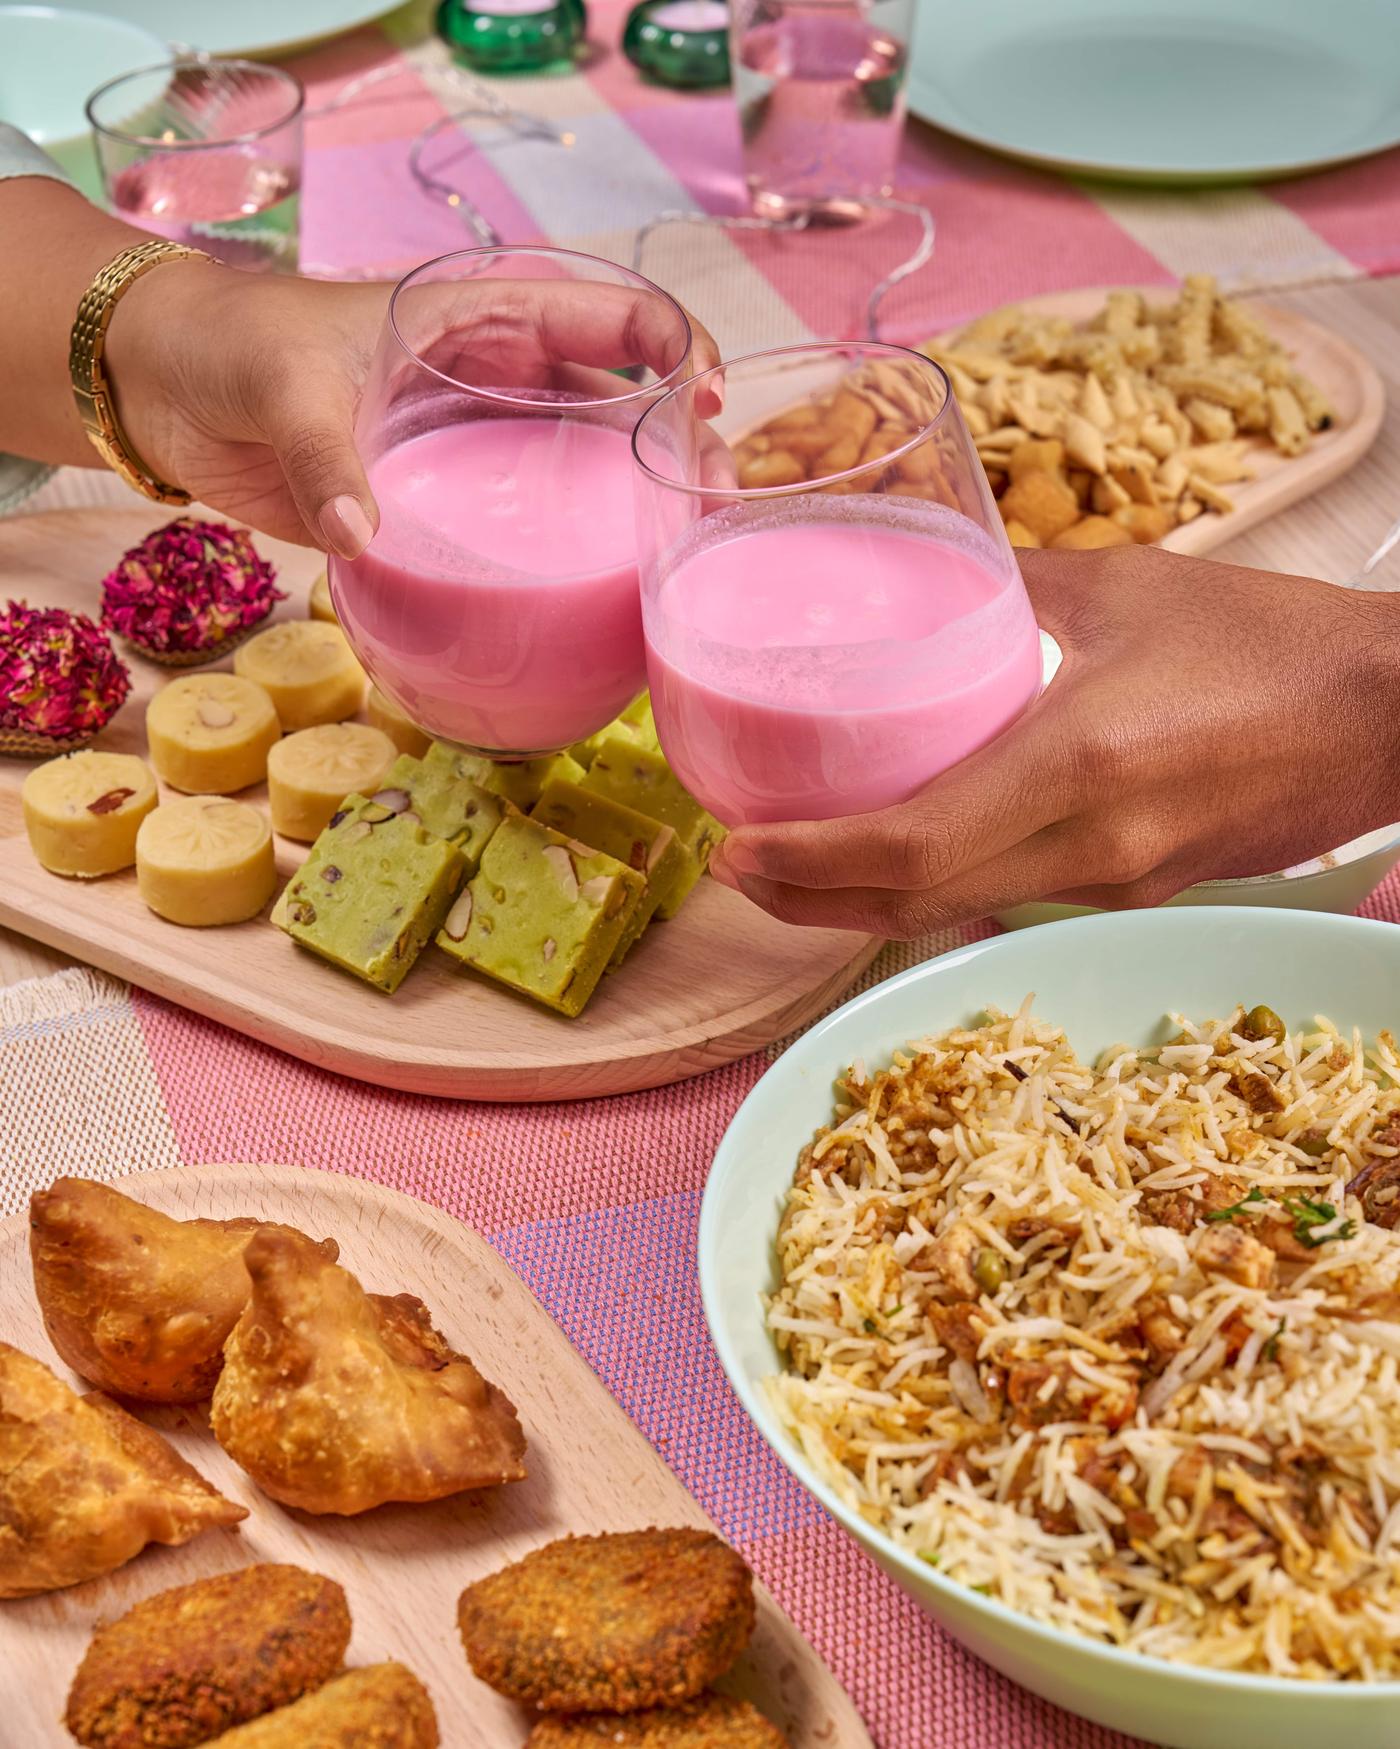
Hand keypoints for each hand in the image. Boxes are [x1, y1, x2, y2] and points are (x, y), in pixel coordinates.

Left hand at [106, 264, 718, 559]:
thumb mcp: (284, 385)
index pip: (606, 314)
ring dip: (637, 512)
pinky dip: (566, 563)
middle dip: (680, 445)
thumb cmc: (232, 348)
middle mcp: (496, 382)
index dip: (670, 344)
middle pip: (620, 406)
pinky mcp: (442, 509)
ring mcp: (474, 449)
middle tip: (710, 505)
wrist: (162, 390)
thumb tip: (361, 536)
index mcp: (479, 316)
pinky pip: (522, 532)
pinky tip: (601, 604)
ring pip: (583, 474)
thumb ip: (325, 454)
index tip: (702, 397)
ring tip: (679, 563)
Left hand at [709, 545, 1399, 933]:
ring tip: (796, 868)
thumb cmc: (1276, 640)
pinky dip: (940, 889)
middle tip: (736, 870)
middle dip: (809, 899)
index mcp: (1080, 761)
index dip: (807, 861)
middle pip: (913, 904)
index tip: (735, 847)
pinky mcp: (1142, 889)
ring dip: (866, 901)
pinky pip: (1013, 898)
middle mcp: (1090, 845)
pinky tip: (905, 858)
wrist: (1396, 719)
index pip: (909, 845)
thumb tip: (952, 568)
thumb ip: (1026, 582)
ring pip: (959, 912)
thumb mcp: (1134, 588)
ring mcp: (1117, 880)